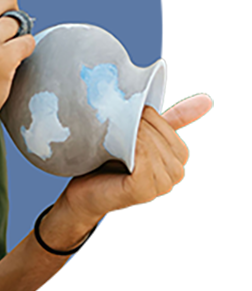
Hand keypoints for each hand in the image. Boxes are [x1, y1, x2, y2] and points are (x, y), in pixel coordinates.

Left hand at [62, 94, 212, 225]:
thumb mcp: (139, 134)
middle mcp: (175, 172)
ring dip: (127, 136)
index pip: (165, 122)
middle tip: (110, 126)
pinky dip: (129, 148)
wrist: (83, 188)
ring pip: (149, 145)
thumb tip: (207, 100)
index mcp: (177, 156)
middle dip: (133, 125)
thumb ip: (168, 119)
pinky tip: (115, 148)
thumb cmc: (108, 159)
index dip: (140, 116)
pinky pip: (142, 159)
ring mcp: (161, 184)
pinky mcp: (144, 190)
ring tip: (109, 137)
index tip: (121, 118)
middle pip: (157, 133)